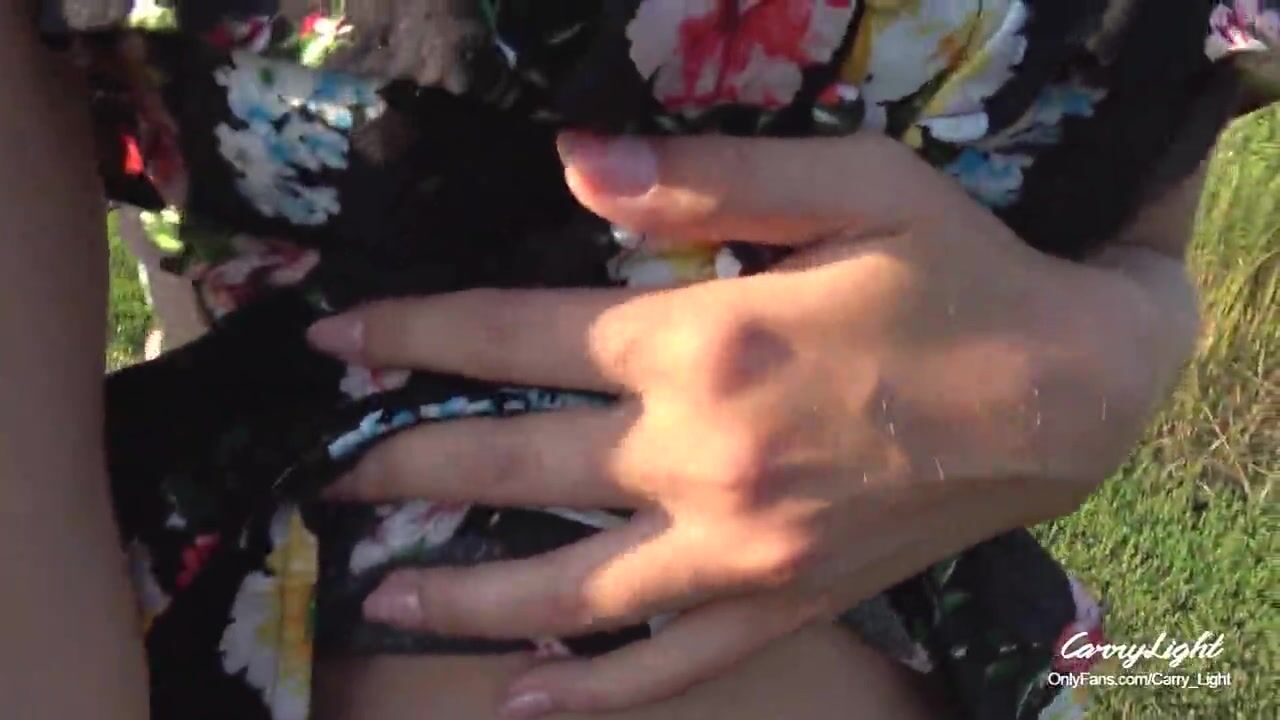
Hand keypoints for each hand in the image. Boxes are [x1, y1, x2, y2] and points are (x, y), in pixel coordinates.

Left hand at [308, 131, 1197, 716]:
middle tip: (330, 481)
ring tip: (383, 596)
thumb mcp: (851, 185)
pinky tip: (523, 703)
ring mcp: (739, 549)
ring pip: (564, 591)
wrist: (1073, 392)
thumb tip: (573, 159)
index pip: (511, 335)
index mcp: (703, 341)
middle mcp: (701, 457)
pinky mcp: (784, 603)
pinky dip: (589, 691)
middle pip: (511, 467)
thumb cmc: (961, 274)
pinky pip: (668, 666)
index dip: (411, 333)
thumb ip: (705, 175)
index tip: (338, 340)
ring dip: (461, 595)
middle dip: (405, 467)